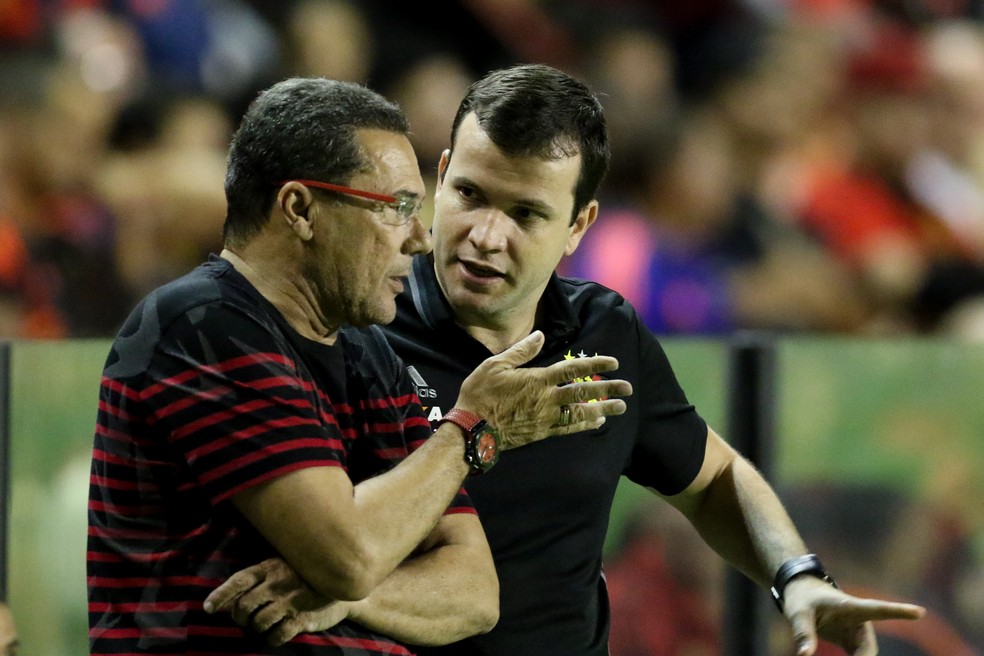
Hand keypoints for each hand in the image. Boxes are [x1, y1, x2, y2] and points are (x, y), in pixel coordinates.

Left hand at [204, 557, 348, 645]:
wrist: (343, 586)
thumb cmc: (305, 576)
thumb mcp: (281, 569)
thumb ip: (256, 581)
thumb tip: (224, 600)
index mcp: (270, 567)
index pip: (239, 581)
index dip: (220, 595)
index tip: (207, 608)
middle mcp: (278, 583)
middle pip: (244, 606)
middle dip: (240, 617)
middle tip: (246, 619)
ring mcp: (291, 601)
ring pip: (258, 623)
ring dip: (258, 628)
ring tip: (267, 624)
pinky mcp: (302, 618)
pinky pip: (276, 636)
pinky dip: (272, 638)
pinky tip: (278, 633)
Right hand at [456, 331, 632, 448]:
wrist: (473, 429)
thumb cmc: (480, 394)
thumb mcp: (495, 365)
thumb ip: (522, 350)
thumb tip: (540, 335)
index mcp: (538, 379)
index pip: (573, 368)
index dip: (596, 364)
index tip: (614, 363)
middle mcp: (547, 398)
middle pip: (584, 391)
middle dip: (608, 388)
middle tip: (628, 388)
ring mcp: (546, 417)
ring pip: (581, 412)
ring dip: (603, 409)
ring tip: (621, 407)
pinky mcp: (542, 432)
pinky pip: (568, 428)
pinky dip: (584, 424)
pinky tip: (597, 422)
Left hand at [782, 576, 925, 654]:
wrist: (802, 595)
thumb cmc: (802, 598)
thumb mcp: (797, 612)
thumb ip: (802, 632)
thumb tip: (804, 655)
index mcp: (850, 607)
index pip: (878, 609)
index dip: (898, 611)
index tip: (919, 612)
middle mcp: (859, 621)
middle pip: (869, 650)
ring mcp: (857, 634)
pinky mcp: (851, 644)